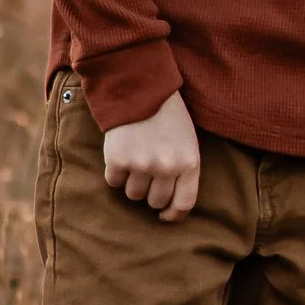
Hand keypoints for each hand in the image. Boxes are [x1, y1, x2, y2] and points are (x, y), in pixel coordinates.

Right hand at [102, 89, 202, 217]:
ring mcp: (142, 165)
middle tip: (146, 177)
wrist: (140, 87)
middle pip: (155, 201)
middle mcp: (167, 167)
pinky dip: (115, 173)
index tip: (164, 216)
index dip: (173, 215)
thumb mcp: (188, 140)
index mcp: (189, 163)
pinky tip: (120, 154)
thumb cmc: (167, 115)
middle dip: (150, 193)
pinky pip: (114, 182)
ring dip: (132, 182)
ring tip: (134, 160)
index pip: (183, 203)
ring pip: (133, 194)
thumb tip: (171, 205)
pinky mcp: (118, 160)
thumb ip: (183, 169)